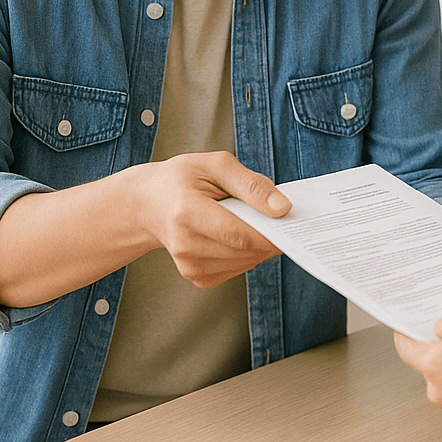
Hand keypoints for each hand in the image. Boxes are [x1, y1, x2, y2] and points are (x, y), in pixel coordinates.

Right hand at [131, 151, 289, 287]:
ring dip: (260, 244)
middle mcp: (185, 245)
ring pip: (246, 261)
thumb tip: (283, 208)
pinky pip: (238, 268)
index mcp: (186, 212)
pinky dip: (247, 252)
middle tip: (282, 217)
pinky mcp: (196, 276)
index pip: (239, 233)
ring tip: (255, 220)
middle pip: (245, 250)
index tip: (292, 220)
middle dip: (270, 235)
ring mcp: (189, 265)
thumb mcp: (216, 165)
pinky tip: (238, 234)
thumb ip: (251, 185)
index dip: (270, 230)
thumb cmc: (183, 179)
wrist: (149, 204)